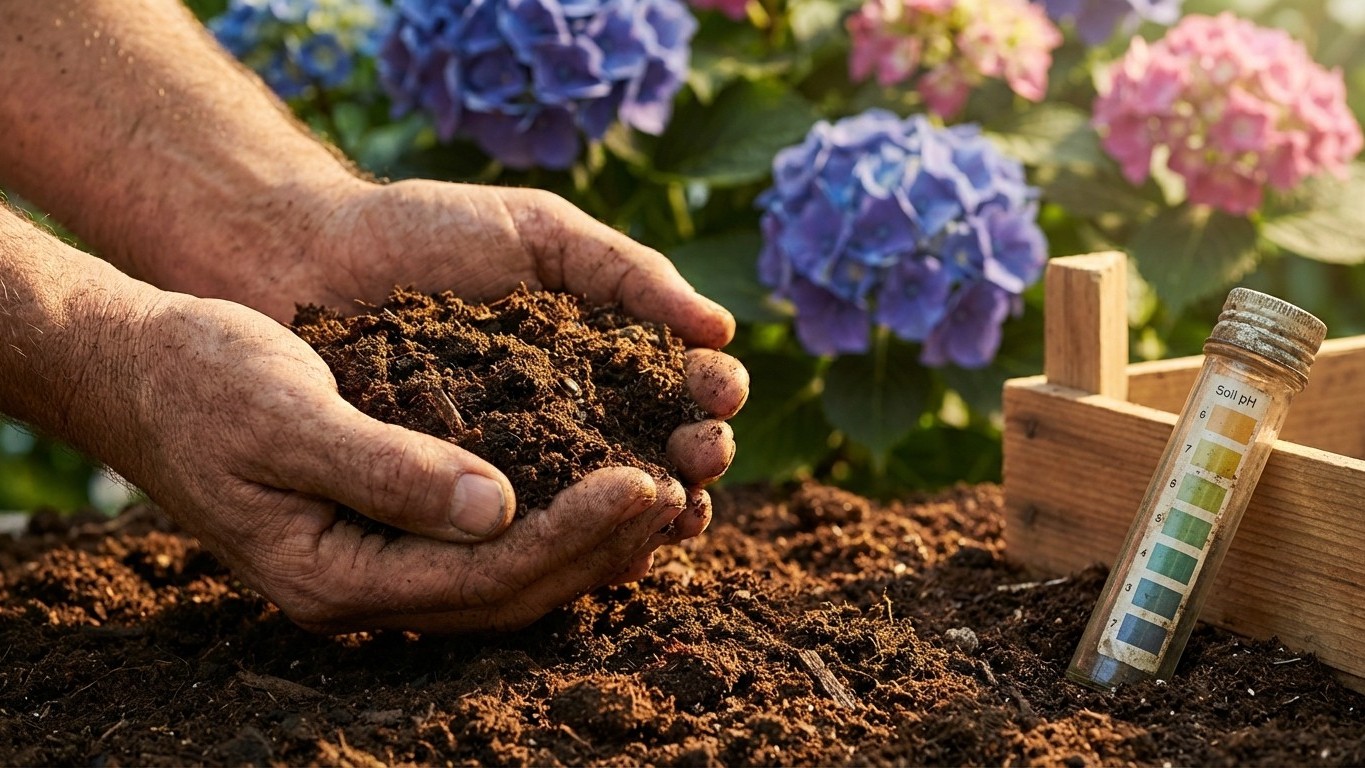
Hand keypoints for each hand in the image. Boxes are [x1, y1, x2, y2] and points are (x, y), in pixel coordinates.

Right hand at [117, 294, 692, 631]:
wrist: (146, 371)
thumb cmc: (204, 379)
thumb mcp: (285, 414)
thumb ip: (384, 469)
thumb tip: (498, 507)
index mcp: (333, 574)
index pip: (483, 575)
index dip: (573, 536)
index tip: (646, 482)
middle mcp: (364, 589)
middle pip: (511, 591)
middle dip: (601, 547)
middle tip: (678, 489)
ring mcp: (376, 567)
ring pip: (509, 577)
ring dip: (590, 543)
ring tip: (665, 494)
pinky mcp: (389, 533)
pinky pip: (490, 546)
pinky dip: (553, 521)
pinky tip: (601, 485)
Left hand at [263, 178, 749, 558]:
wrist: (311, 256)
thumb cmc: (427, 231)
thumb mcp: (540, 233)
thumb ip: (628, 271)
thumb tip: (720, 329)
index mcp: (603, 353)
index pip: (679, 387)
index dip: (710, 397)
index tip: (720, 395)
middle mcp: (574, 416)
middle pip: (657, 454)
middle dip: (693, 459)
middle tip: (702, 456)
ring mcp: (522, 463)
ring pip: (603, 507)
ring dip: (651, 516)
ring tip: (673, 512)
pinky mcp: (464, 500)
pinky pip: (528, 535)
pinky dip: (572, 547)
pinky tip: (605, 552)